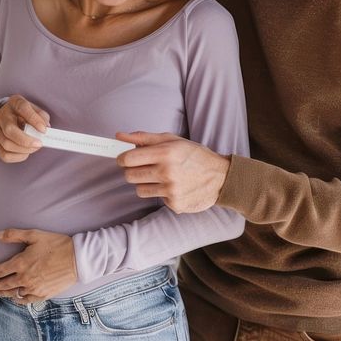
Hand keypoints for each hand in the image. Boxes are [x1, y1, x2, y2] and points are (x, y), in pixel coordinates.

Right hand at [0, 94, 49, 162]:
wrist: (10, 116)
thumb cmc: (26, 114)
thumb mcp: (35, 109)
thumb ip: (42, 117)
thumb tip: (45, 128)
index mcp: (14, 103)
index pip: (22, 108)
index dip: (34, 119)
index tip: (44, 130)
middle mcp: (3, 116)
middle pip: (9, 130)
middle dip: (26, 141)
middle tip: (39, 144)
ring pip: (6, 144)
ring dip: (23, 150)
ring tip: (34, 148)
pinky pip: (5, 155)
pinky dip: (18, 157)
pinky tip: (26, 152)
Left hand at [0, 228, 77, 301]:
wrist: (77, 258)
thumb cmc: (56, 244)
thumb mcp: (34, 235)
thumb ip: (13, 235)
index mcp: (20, 263)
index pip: (0, 271)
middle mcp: (24, 278)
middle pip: (5, 284)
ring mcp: (33, 288)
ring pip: (14, 294)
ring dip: (4, 294)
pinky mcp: (43, 294)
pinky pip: (27, 301)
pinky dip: (19, 300)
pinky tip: (16, 299)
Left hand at [115, 132, 230, 212]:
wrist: (221, 177)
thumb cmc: (194, 155)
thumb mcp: (172, 140)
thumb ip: (144, 138)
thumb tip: (119, 136)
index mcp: (165, 153)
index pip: (127, 159)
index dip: (122, 159)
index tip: (125, 159)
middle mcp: (167, 172)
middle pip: (129, 176)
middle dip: (132, 171)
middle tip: (145, 168)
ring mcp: (171, 190)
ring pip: (140, 190)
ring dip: (146, 184)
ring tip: (162, 177)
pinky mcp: (175, 204)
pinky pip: (156, 199)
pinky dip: (162, 193)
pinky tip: (175, 187)